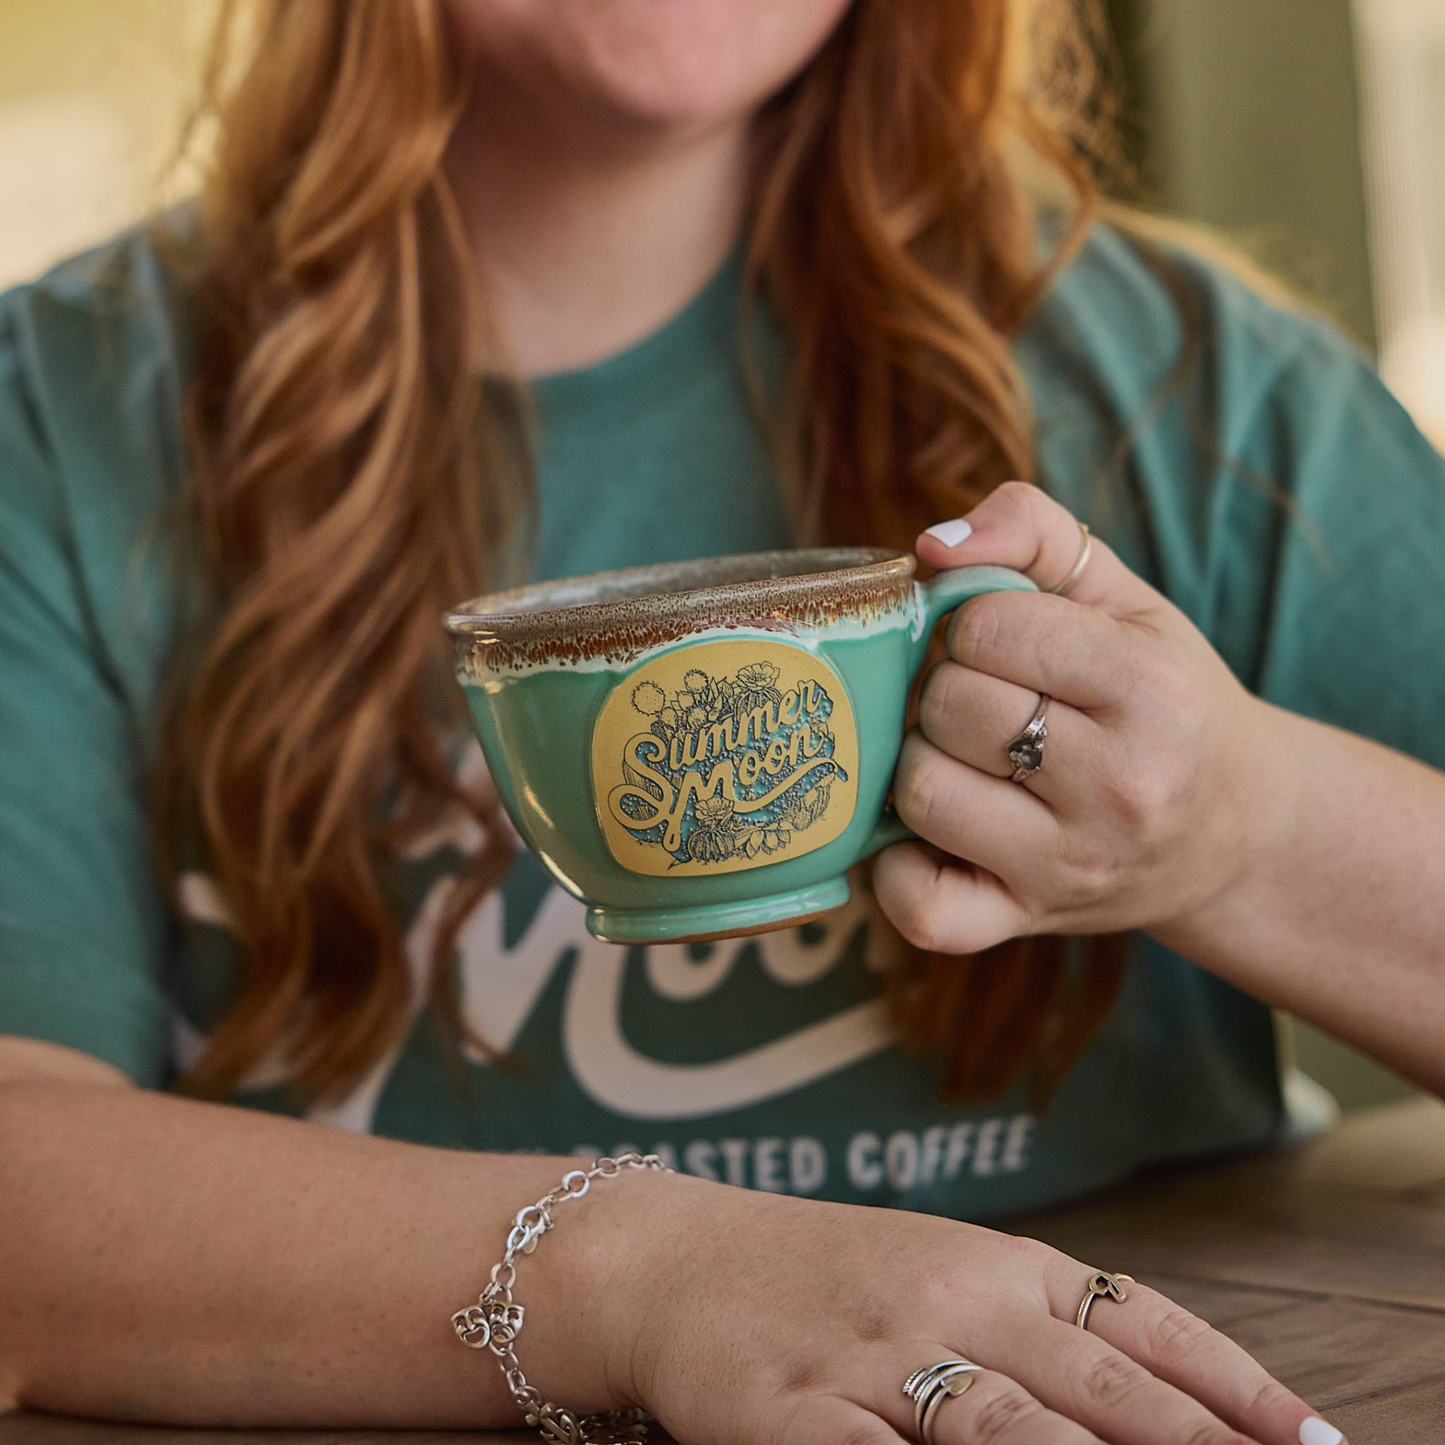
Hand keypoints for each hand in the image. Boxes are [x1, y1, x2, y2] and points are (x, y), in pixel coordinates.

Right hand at [603, 1172, 1340, 1443]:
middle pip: (1094, 1387)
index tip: (1315, 1442)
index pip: (1136, 1322)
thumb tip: (1173, 1393)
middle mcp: (943, 1303)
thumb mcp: (945, 1270)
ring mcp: (867, 1363)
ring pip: (1003, 1430)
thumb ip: (1045, 1322)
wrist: (677, 1258)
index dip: (1232, 1386)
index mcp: (992, 1263)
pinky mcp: (790, 1419)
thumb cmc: (828, 1274)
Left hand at [872, 481, 1291, 954]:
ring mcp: (1071, 864)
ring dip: (922, 764)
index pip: (986, 626)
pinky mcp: (1027, 920)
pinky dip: (897, 869)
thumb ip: (1030, 530)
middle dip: (947, 690)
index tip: (1003, 643)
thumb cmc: (1163, 698)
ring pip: (921, 792)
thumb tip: (931, 545)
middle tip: (985, 701)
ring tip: (966, 759)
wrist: (1236, 831)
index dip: (974, 623)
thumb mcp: (1122, 596)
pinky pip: (919, 905)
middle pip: (948, 707)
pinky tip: (931, 834)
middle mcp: (1120, 785)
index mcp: (1150, 686)